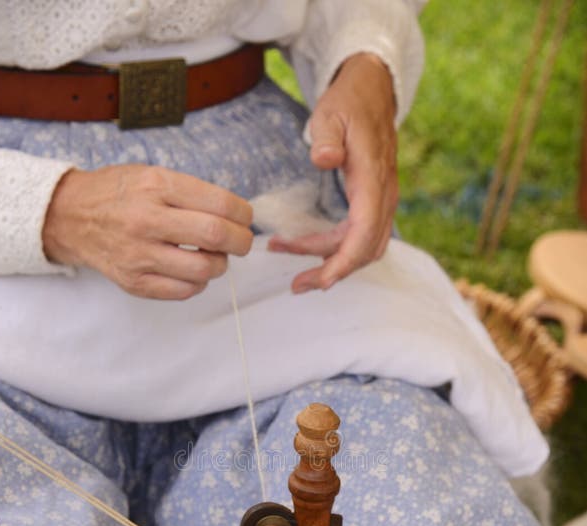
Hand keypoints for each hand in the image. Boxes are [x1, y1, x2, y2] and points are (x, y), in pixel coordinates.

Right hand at [42, 164, 253, 299]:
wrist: (70, 217)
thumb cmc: (119, 194)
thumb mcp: (153, 175)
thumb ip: (192, 193)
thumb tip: (236, 217)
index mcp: (156, 186)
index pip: (219, 203)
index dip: (243, 215)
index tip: (245, 219)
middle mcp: (147, 219)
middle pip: (216, 236)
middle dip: (241, 242)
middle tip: (241, 243)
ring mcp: (139, 254)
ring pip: (203, 269)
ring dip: (219, 265)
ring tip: (213, 256)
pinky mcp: (134, 281)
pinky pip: (183, 291)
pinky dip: (198, 283)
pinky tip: (192, 271)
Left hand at [267, 53, 397, 292]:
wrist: (373, 89)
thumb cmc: (350, 101)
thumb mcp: (332, 112)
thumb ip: (326, 136)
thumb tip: (325, 159)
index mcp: (373, 178)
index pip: (363, 233)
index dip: (343, 262)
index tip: (321, 280)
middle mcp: (383, 195)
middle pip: (363, 250)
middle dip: (331, 271)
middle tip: (296, 284)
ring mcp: (382, 201)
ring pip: (362, 247)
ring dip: (330, 262)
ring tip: (294, 265)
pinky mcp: (374, 202)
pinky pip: (359, 237)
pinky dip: (335, 249)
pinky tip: (308, 248)